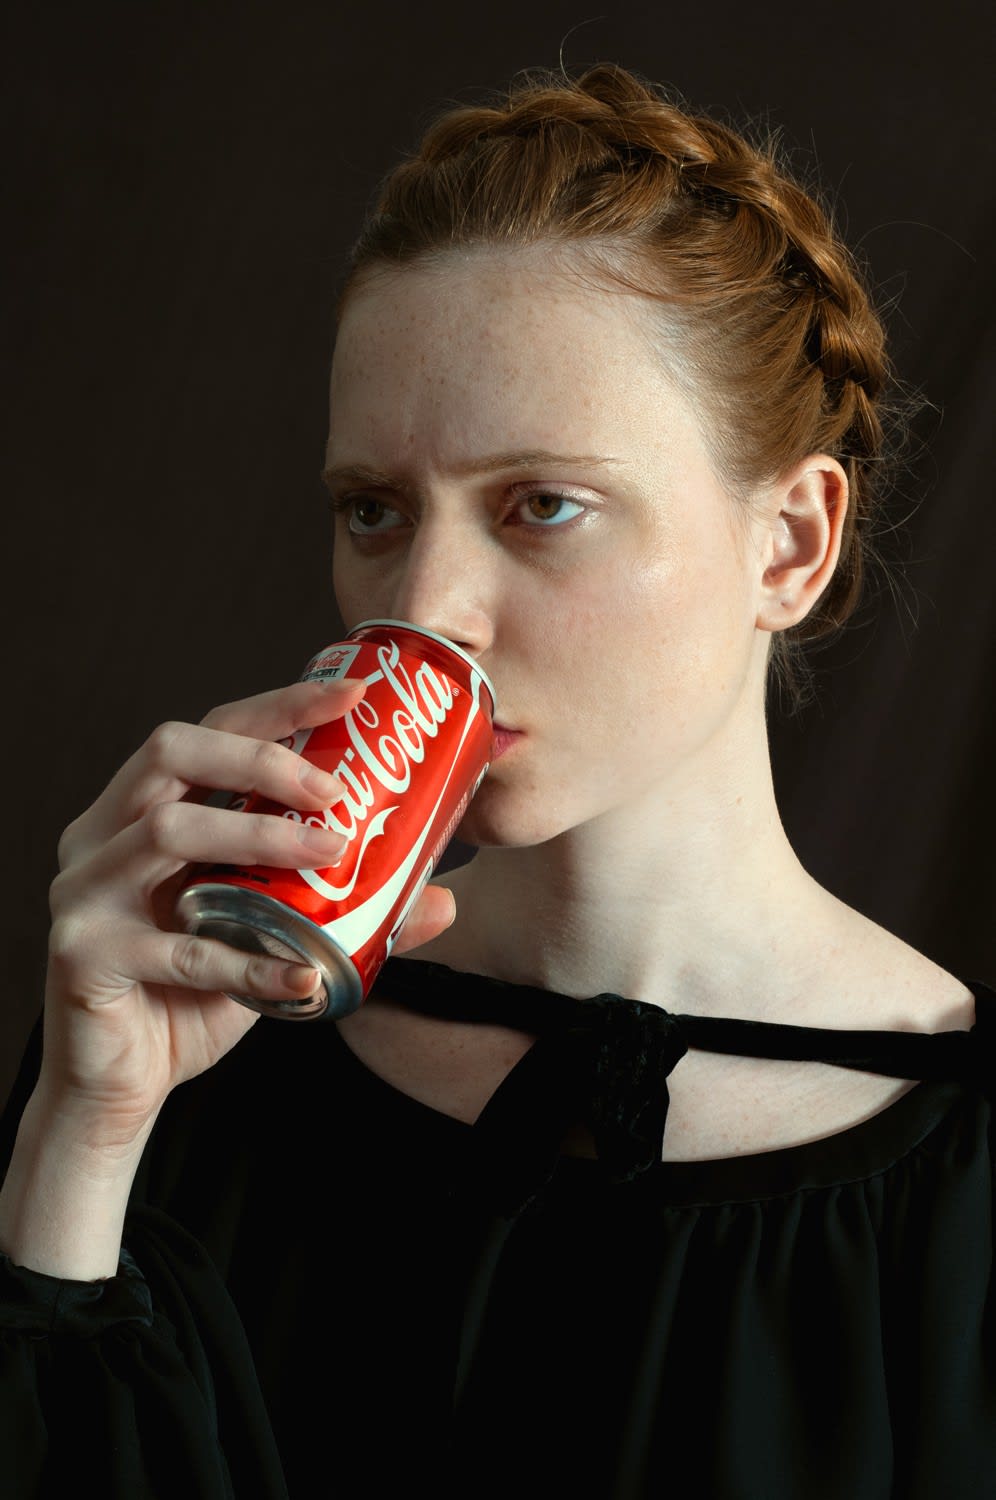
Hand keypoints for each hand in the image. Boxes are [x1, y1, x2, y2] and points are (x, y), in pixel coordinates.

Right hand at [38, 677, 457, 1149]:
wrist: (121, 1087)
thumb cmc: (192, 997)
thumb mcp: (270, 939)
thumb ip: (344, 913)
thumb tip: (443, 902)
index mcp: (140, 814)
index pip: (209, 731)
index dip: (278, 706)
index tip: (351, 693)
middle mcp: (101, 837)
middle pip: (172, 751)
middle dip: (262, 756)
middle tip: (335, 788)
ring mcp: (84, 891)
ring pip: (166, 829)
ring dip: (260, 835)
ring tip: (331, 853)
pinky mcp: (83, 954)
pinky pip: (178, 948)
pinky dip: (251, 960)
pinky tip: (304, 974)